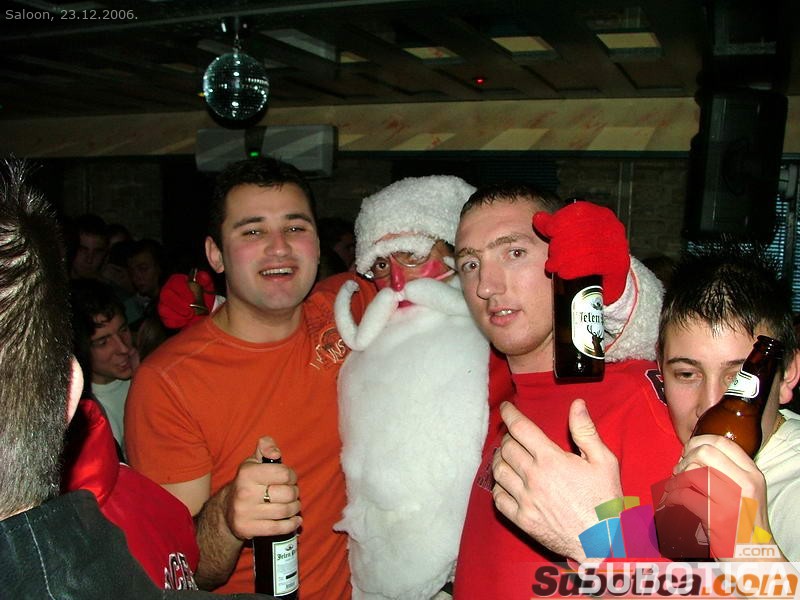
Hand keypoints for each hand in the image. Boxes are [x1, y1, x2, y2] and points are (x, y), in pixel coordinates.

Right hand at [158, 271, 215, 329]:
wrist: (203, 308)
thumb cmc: (202, 295)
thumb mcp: (206, 285)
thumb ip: (205, 279)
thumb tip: (203, 277)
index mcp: (177, 281)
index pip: (175, 284)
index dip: (184, 292)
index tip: (193, 299)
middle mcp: (167, 291)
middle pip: (166, 296)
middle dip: (180, 305)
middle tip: (191, 310)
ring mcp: (164, 304)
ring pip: (164, 309)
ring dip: (179, 314)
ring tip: (190, 316)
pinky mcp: (165, 316)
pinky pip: (167, 321)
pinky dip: (177, 322)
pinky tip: (185, 320)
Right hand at [224, 437, 301, 540]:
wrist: (226, 510)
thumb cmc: (247, 482)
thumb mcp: (253, 460)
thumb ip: (266, 446)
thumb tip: (276, 453)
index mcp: (248, 473)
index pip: (283, 473)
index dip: (291, 475)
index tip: (289, 479)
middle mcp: (245, 493)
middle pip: (287, 494)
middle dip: (295, 493)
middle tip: (292, 493)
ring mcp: (246, 513)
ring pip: (284, 511)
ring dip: (295, 508)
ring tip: (294, 505)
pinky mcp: (248, 529)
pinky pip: (277, 529)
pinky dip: (291, 525)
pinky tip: (295, 521)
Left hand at [492, 399, 621, 560]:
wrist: (604, 544)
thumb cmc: (606, 502)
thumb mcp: (604, 461)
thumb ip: (586, 431)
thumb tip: (577, 405)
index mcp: (551, 460)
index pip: (521, 428)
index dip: (510, 414)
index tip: (506, 408)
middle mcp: (533, 478)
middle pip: (506, 448)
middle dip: (507, 436)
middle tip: (513, 435)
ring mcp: (525, 500)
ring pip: (499, 471)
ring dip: (500, 458)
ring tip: (507, 455)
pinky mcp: (522, 520)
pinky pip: (498, 498)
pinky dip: (498, 486)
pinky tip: (505, 482)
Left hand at [533, 201, 629, 303]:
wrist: (608, 280)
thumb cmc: (588, 254)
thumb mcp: (572, 236)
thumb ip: (556, 225)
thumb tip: (538, 218)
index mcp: (600, 215)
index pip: (578, 211)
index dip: (559, 220)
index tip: (549, 232)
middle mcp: (612, 227)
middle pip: (580, 231)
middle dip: (559, 245)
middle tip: (550, 258)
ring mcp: (617, 245)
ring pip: (585, 247)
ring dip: (563, 258)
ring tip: (553, 267)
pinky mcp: (619, 264)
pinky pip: (593, 264)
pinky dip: (574, 268)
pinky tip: (564, 273)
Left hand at [669, 434, 773, 556]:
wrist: (755, 556)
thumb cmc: (743, 521)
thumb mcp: (745, 491)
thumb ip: (726, 471)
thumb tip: (691, 453)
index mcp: (753, 474)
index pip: (723, 442)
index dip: (698, 442)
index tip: (687, 451)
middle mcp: (746, 484)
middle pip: (704, 452)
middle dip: (685, 458)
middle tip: (678, 470)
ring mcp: (732, 500)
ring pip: (692, 472)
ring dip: (676, 478)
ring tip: (673, 487)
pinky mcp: (717, 518)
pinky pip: (685, 496)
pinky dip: (673, 497)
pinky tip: (672, 501)